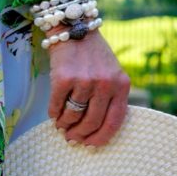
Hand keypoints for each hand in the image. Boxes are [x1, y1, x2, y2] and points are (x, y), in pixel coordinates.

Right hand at [47, 29, 130, 146]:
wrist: (73, 29)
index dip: (101, 138)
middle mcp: (105, 84)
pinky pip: (57, 107)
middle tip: (72, 139)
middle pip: (93, 123)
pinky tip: (54, 114)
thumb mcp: (112, 74)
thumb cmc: (93, 56)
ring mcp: (84, 81)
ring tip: (62, 126)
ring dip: (65, 125)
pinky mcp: (63, 79)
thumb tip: (95, 131)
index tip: (91, 146)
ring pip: (73, 117)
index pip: (115, 122)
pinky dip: (54, 114)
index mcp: (122, 85)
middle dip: (80, 135)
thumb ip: (110, 98)